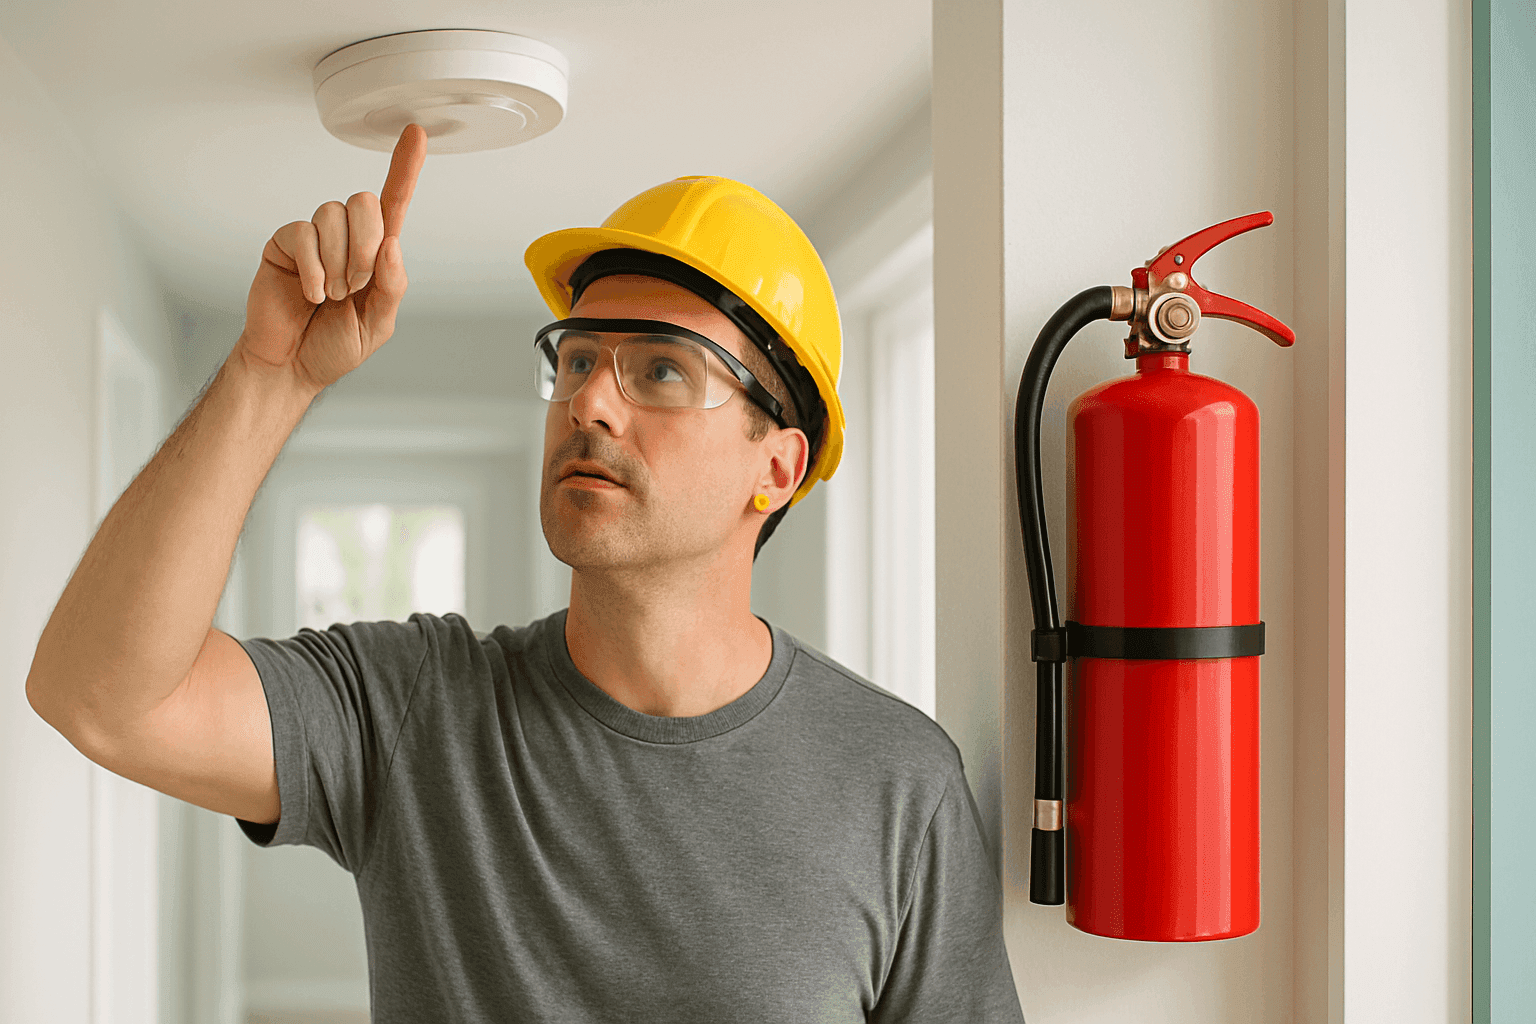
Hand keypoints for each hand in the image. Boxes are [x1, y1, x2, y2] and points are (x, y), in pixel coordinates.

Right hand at [236, 124, 427, 392]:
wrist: (290, 366)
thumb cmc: (332, 346)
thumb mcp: (377, 325)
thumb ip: (391, 286)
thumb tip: (392, 244)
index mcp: (376, 255)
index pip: (394, 204)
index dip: (405, 168)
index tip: (416, 134)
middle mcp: (346, 239)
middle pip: (364, 202)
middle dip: (365, 245)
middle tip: (357, 284)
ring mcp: (315, 240)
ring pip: (332, 216)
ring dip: (338, 262)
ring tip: (333, 295)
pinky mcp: (285, 245)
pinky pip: (303, 235)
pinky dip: (313, 269)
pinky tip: (312, 293)